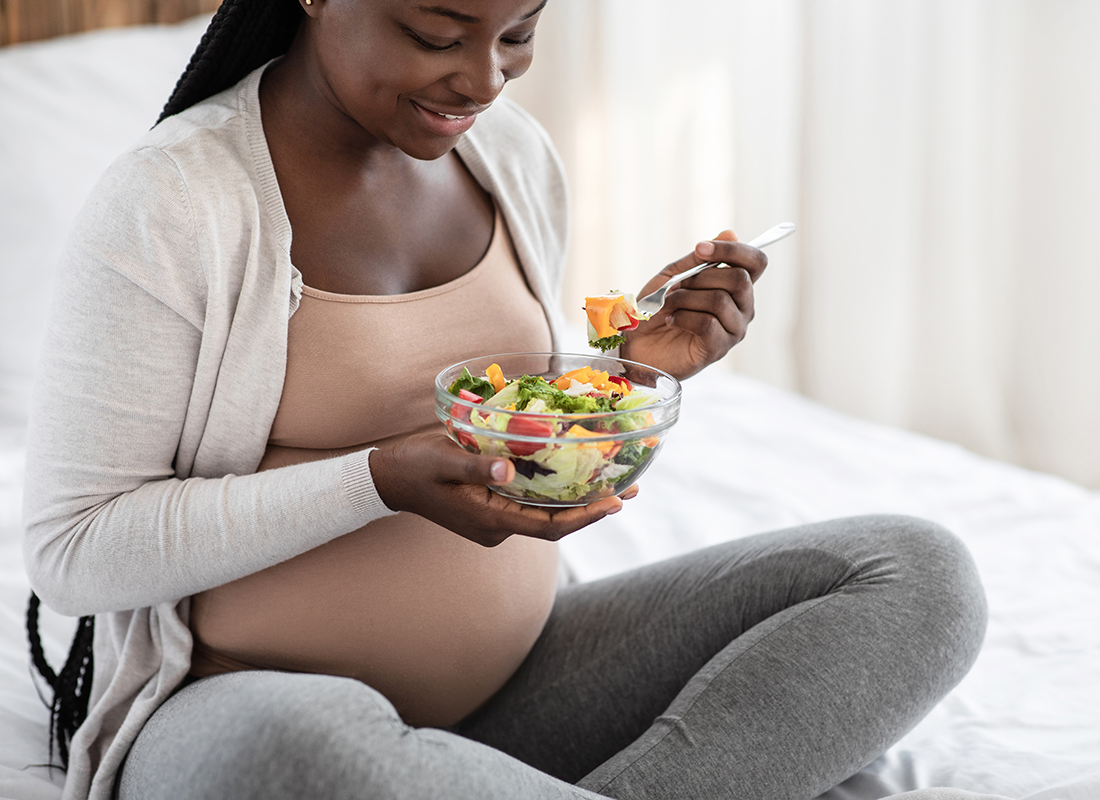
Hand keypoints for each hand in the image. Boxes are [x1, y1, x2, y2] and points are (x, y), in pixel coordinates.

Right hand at [369, 432, 635, 546]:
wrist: (388, 479)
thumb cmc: (414, 466)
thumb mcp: (443, 458)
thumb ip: (476, 463)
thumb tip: (508, 469)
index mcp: (490, 519)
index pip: (550, 526)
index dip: (586, 516)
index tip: (616, 501)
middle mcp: (497, 528)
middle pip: (556, 523)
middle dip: (593, 506)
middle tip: (631, 486)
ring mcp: (495, 523)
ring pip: (546, 515)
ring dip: (579, 500)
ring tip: (614, 480)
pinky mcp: (492, 513)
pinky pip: (532, 507)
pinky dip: (557, 494)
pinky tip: (575, 476)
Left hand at [620, 230, 766, 379]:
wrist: (638, 344)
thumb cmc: (657, 309)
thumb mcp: (673, 276)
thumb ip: (699, 258)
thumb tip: (731, 232)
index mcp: (736, 287)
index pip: (756, 262)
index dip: (733, 250)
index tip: (700, 249)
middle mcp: (743, 308)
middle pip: (739, 279)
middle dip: (700, 277)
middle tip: (676, 287)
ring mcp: (734, 330)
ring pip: (720, 300)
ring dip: (685, 298)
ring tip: (667, 305)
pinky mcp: (718, 349)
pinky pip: (708, 324)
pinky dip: (683, 317)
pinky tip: (671, 320)